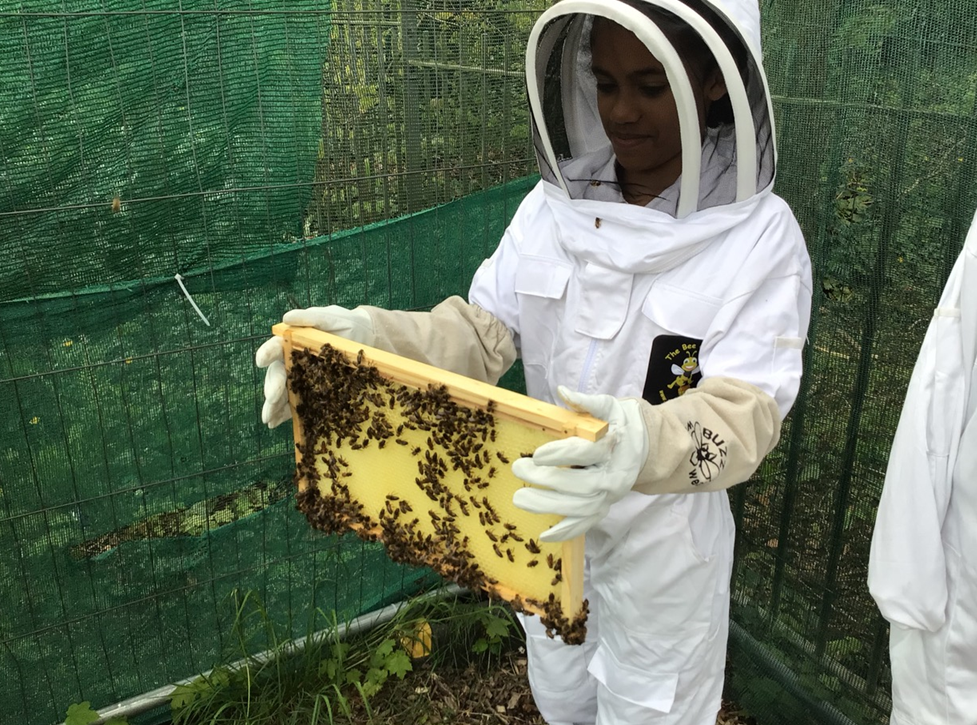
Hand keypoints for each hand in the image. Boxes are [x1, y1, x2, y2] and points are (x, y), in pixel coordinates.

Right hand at [254, 305, 374, 428]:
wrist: (366, 340)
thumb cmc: (346, 326)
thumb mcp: (332, 318)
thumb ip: (312, 317)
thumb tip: (287, 317)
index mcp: (294, 342)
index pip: (276, 348)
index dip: (267, 353)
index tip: (261, 361)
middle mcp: (294, 362)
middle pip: (277, 374)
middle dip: (272, 385)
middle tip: (272, 395)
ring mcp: (302, 380)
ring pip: (283, 392)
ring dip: (273, 405)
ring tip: (269, 417)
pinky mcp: (311, 394)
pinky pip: (296, 405)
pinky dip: (284, 415)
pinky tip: (276, 423)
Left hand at [511, 386, 648, 541]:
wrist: (646, 446)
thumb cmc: (621, 422)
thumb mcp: (609, 406)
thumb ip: (587, 402)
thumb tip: (563, 391)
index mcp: (614, 448)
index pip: (587, 453)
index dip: (561, 454)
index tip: (537, 454)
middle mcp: (613, 476)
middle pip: (581, 484)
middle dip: (548, 480)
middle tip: (518, 470)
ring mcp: (609, 496)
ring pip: (580, 507)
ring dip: (549, 506)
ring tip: (520, 499)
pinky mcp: (604, 507)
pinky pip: (586, 524)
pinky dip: (566, 531)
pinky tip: (544, 535)